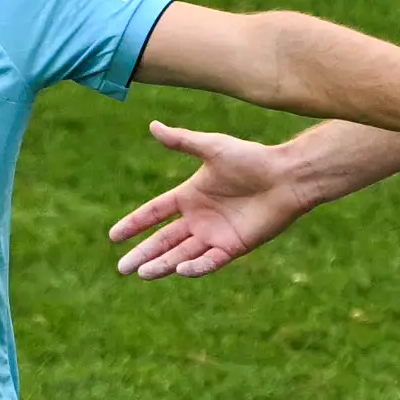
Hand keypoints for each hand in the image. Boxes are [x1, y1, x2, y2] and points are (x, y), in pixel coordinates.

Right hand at [110, 120, 318, 278]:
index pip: (154, 213)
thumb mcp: (212, 147)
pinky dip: (195, 267)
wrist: (286, 177)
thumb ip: (182, 141)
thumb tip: (153, 125)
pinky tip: (179, 270)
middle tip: (122, 268)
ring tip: (142, 273)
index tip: (113, 236)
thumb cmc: (252, 158)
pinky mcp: (234, 247)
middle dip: (143, 254)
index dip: (134, 224)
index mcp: (190, 195)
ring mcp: (215, 234)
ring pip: (182, 255)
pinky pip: (210, 261)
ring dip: (162, 264)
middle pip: (164, 240)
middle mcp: (199, 218)